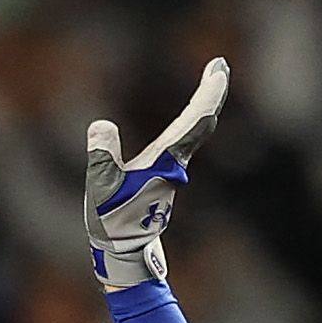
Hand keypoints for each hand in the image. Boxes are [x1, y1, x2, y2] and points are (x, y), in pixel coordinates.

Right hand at [83, 58, 229, 291]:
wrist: (124, 256)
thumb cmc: (113, 224)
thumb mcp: (101, 187)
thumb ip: (101, 154)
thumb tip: (102, 126)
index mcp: (166, 162)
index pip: (195, 121)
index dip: (209, 93)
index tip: (219, 67)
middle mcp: (175, 166)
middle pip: (200, 122)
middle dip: (210, 92)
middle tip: (220, 65)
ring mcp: (171, 174)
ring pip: (193, 134)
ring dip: (201, 107)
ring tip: (211, 81)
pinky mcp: (162, 180)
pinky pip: (180, 144)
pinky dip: (188, 124)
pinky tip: (188, 119)